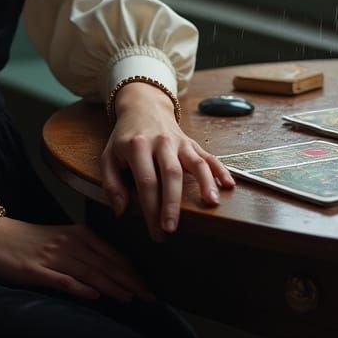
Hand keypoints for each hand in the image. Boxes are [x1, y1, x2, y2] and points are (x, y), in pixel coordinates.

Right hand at [0, 216, 155, 303]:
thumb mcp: (59, 240)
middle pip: (105, 264)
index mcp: (76, 233)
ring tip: (130, 298)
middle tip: (149, 297)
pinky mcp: (36, 269)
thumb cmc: (26, 241)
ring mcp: (52, 256)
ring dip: (112, 286)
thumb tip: (109, 274)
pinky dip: (80, 287)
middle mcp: (68, 242)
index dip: (131, 271)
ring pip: (89, 272)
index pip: (111, 254)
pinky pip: (62, 279)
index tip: (148, 287)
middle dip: (129, 281)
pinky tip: (94, 295)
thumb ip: (83, 253)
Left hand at [100, 81, 234, 241]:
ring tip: (211, 203)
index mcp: (137, 146)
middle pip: (170, 173)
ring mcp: (179, 142)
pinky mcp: (191, 143)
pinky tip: (228, 185)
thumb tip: (121, 211)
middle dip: (172, 203)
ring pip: (195, 162)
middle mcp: (160, 142)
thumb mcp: (109, 156)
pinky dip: (220, 170)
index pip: (146, 181)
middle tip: (172, 228)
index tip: (156, 231)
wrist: (142, 107)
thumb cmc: (125, 137)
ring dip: (205, 182)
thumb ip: (111, 184)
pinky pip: (208, 156)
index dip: (151, 208)